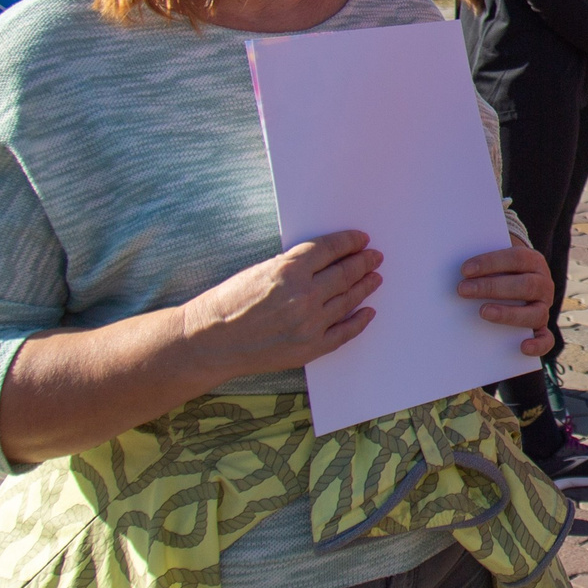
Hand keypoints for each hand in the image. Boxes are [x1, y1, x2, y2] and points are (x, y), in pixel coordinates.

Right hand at [178, 229, 382, 382]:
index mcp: (288, 270)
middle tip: (375, 257)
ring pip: (348, 300)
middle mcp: (303, 296)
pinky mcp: (310, 347)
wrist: (211, 341)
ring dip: (365, 287)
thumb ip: (294, 265)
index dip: (349, 242)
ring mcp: (309, 324)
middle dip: (363, 262)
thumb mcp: (260, 270)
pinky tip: (368, 311)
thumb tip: (327, 258)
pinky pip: (344, 333)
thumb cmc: (229, 302)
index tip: (361, 240)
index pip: (330, 249)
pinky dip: (359, 321)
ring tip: (375, 278)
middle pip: (344, 273)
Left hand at [457, 245, 555, 358]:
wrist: (512, 283)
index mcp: (533, 261)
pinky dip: (537, 344)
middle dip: (492, 287)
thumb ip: (479, 263)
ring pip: (536, 312)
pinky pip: (546, 339)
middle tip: (463, 290)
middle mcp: (543, 284)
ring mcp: (543, 307)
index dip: (490, 263)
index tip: (465, 270)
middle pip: (525, 285)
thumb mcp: (491, 262)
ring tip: (482, 312)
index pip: (517, 258)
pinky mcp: (541, 328)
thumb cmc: (496, 271)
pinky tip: (522, 347)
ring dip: (508, 314)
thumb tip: (451, 264)